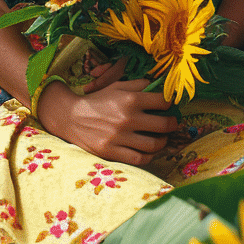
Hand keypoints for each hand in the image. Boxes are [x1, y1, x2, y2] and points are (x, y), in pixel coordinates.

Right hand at [38, 71, 177, 166]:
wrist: (71, 117)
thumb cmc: (98, 100)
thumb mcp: (117, 85)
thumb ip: (138, 84)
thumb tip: (158, 84)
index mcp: (130, 99)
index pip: (163, 102)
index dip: (170, 103)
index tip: (170, 106)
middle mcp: (128, 118)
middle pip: (163, 125)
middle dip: (172, 124)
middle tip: (172, 124)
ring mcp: (120, 137)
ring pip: (154, 145)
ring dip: (163, 142)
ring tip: (162, 138)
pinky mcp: (112, 152)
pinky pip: (139, 159)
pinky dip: (149, 156)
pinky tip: (149, 151)